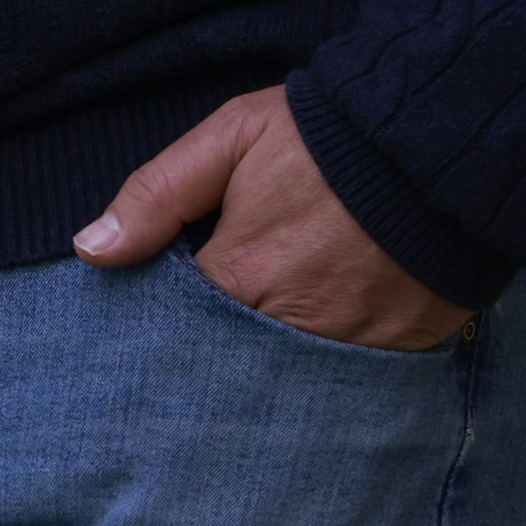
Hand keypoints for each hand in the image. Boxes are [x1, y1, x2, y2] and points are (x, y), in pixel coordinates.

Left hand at [73, 86, 471, 352]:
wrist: (435, 139)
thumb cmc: (323, 136)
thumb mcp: (230, 138)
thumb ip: (158, 194)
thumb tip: (91, 249)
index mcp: (243, 273)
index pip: (177, 332)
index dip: (163, 333)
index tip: (150, 340)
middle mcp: (293, 322)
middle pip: (231, 371)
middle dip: (213, 373)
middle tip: (190, 388)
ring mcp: (351, 345)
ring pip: (290, 389)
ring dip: (269, 384)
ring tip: (248, 389)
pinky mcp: (401, 352)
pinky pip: (352, 389)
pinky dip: (330, 386)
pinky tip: (312, 386)